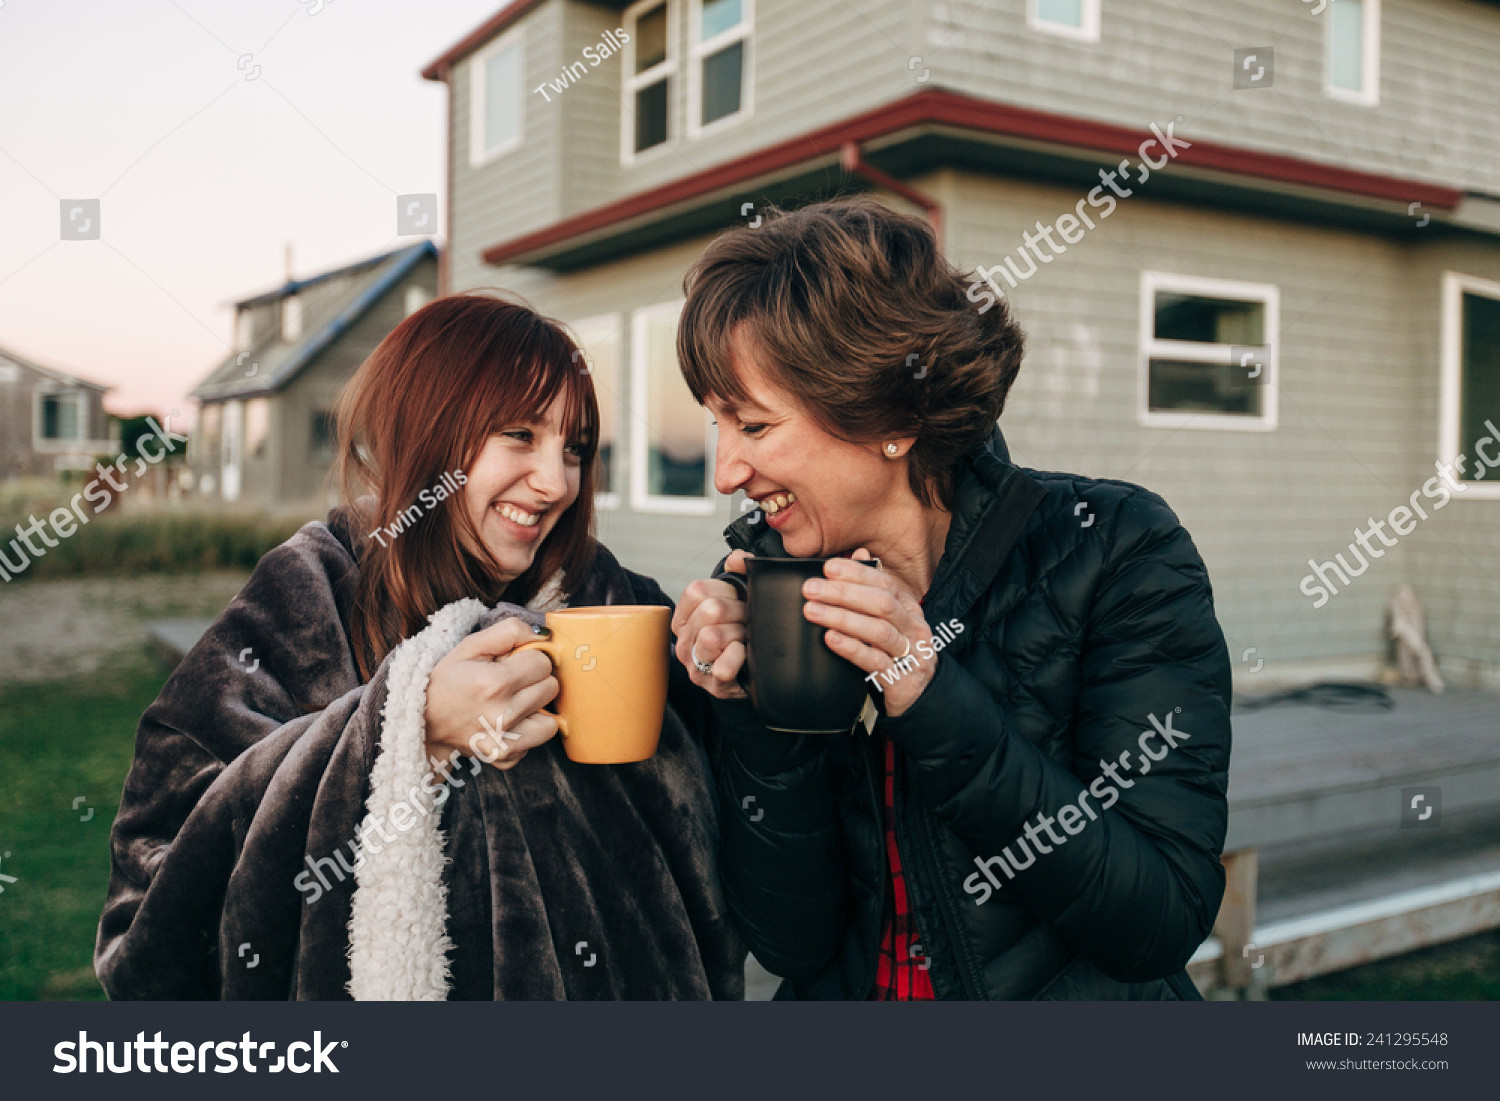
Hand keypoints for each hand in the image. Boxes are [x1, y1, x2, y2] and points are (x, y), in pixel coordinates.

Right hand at [423, 617, 559, 770]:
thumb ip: (509, 631)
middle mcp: (503, 716)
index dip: (529, 658)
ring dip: (536, 709)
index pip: (543, 662)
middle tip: (510, 682)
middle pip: (551, 688)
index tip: (512, 663)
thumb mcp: (470, 646)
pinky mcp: (506, 758)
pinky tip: (506, 723)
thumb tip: (543, 636)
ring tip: (511, 703)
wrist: (424, 722)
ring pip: (550, 719)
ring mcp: (505, 742)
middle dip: (534, 681)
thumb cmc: (448, 680)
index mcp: (494, 683)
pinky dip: (527, 731)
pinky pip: (537, 741)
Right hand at [671, 550, 750, 699]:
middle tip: (748, 621)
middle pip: (710, 611)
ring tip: (746, 638)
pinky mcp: (711, 684)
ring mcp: (694, 663)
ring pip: (713, 636)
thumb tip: (737, 558)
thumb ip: (738, 571)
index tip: (737, 600)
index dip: (726, 591)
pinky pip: (723, 667)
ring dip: (739, 635)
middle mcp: (684, 639)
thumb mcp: (740, 597)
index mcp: (685, 615)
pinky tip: (744, 656)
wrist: (754, 669)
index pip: (697, 590)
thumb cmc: (743, 629)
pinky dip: (738, 658)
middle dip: (739, 613)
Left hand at [802, 548, 936, 717]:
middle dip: (844, 593)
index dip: (856, 573)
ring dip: (843, 618)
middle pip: (881, 603)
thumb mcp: (889, 619)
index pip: (884, 582)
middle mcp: (913, 627)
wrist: (920, 695)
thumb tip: (859, 554)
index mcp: (909, 608)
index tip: (828, 567)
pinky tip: (831, 639)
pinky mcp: (900, 679)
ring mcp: (910, 653)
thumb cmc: (897, 652)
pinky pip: (875, 661)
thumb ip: (873, 588)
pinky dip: (851, 648)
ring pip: (878, 630)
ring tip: (813, 611)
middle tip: (811, 589)